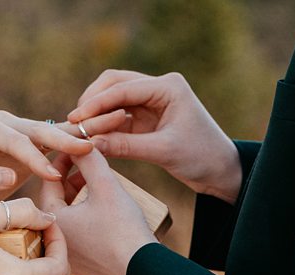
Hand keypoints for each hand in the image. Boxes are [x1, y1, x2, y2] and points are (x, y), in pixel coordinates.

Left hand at [0, 111, 100, 209]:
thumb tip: (9, 176)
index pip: (15, 141)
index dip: (34, 158)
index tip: (51, 176)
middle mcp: (4, 122)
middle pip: (40, 130)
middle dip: (67, 138)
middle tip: (92, 147)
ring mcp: (20, 130)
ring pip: (55, 132)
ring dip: (85, 131)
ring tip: (118, 121)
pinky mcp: (32, 144)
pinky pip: (60, 143)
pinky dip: (82, 142)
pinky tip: (110, 134)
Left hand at [39, 151, 154, 274]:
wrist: (144, 272)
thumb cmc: (123, 230)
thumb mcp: (106, 186)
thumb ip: (90, 160)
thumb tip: (80, 143)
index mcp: (55, 223)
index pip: (49, 184)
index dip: (61, 162)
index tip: (73, 150)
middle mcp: (58, 244)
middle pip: (59, 204)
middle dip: (71, 183)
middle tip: (85, 168)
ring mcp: (73, 261)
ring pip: (71, 224)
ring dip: (80, 204)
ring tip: (97, 190)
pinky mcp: (89, 271)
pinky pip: (84, 243)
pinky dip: (91, 227)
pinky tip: (106, 219)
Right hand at [67, 70, 242, 203]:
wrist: (221, 171)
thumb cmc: (201, 157)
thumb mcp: (163, 152)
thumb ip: (126, 146)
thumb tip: (89, 144)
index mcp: (168, 87)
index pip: (123, 88)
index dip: (96, 103)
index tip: (75, 119)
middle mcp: (159, 88)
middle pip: (114, 84)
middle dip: (92, 102)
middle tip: (72, 123)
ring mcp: (152, 101)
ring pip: (113, 99)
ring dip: (96, 113)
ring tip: (77, 131)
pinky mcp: (147, 117)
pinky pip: (118, 115)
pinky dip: (104, 124)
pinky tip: (90, 137)